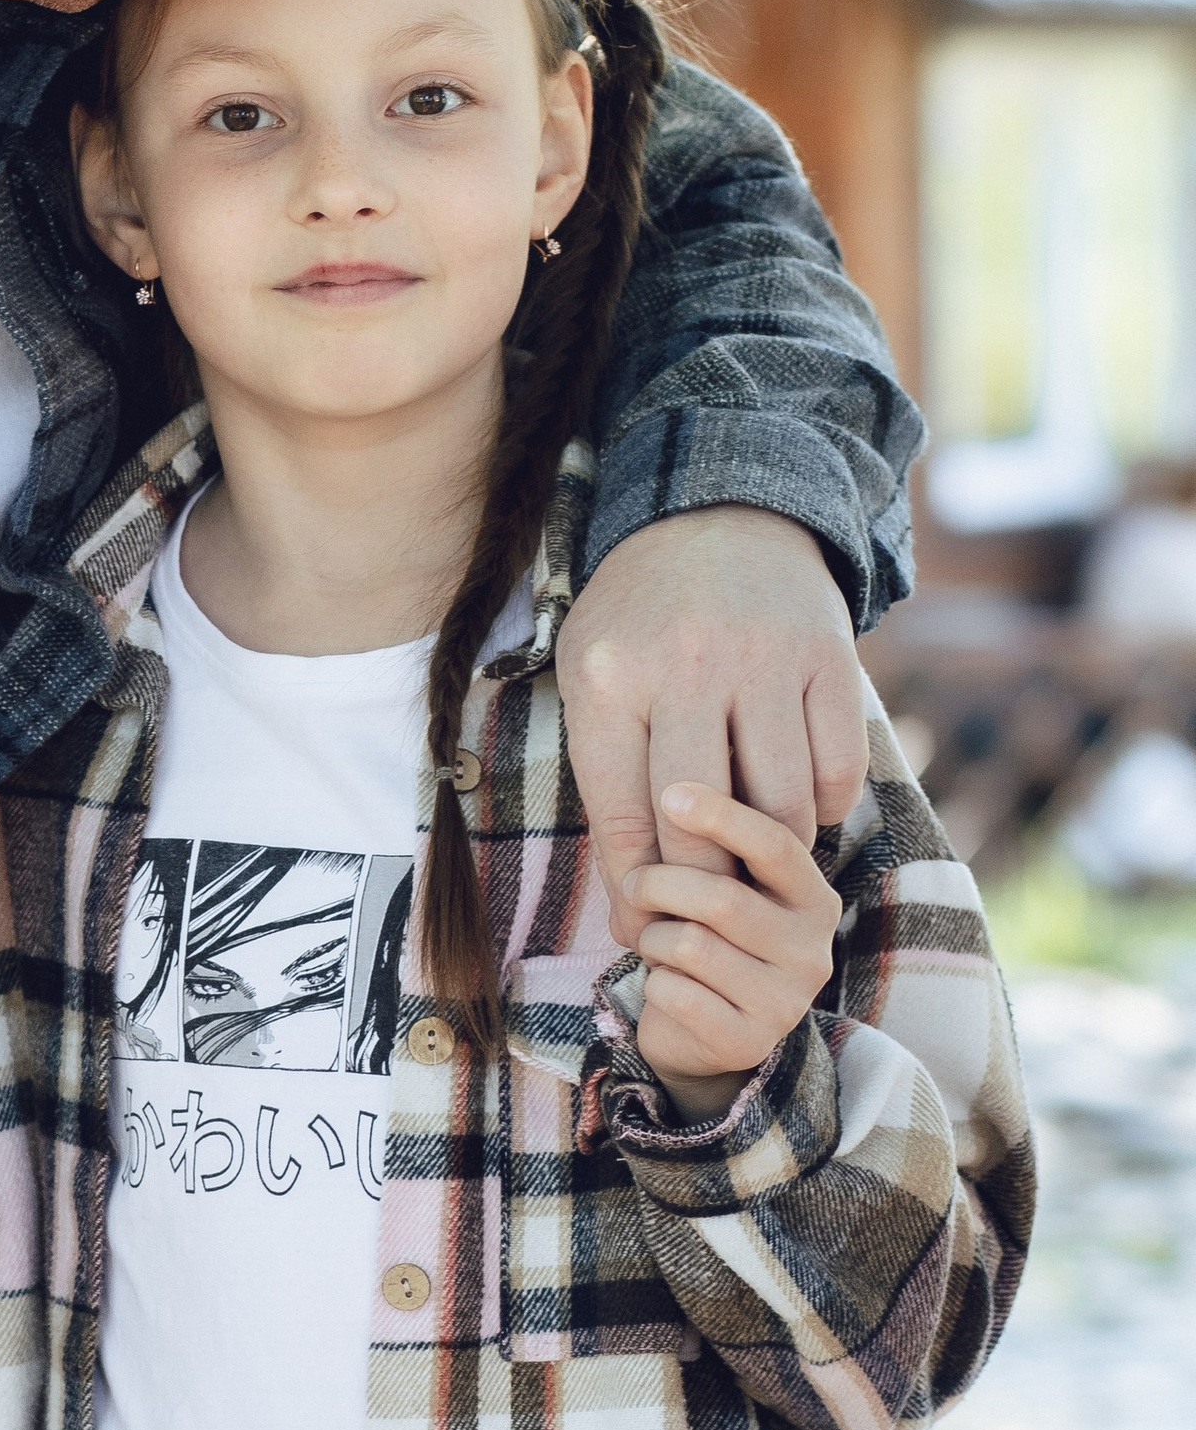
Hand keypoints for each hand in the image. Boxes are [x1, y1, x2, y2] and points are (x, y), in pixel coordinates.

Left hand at [558, 508, 863, 945]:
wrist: (718, 515)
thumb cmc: (640, 621)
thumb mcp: (590, 680)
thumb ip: (603, 783)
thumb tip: (628, 905)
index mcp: (611, 678)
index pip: (621, 816)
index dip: (634, 882)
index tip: (641, 914)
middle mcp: (688, 667)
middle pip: (700, 824)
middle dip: (700, 882)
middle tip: (702, 901)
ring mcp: (766, 660)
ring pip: (780, 808)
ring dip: (769, 851)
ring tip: (751, 856)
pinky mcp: (831, 658)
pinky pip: (837, 772)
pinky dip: (823, 808)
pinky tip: (798, 804)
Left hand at [628, 782, 842, 1117]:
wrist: (704, 1032)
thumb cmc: (708, 939)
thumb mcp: (721, 888)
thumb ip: (711, 852)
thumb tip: (670, 795)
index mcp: (813, 899)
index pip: (775, 846)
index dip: (722, 816)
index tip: (670, 794)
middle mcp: (813, 951)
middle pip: (722, 899)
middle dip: (660, 883)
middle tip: (635, 884)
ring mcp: (786, 1002)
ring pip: (692, 946)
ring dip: (654, 937)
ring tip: (656, 941)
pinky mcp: (748, 1042)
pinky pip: (676, 994)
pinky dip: (654, 982)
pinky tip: (665, 984)